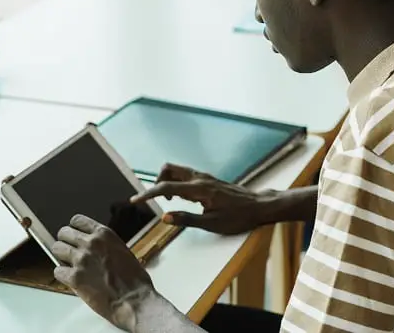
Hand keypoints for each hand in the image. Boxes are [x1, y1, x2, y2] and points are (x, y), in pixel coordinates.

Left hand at [52, 215, 153, 331]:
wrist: (133, 299)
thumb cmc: (133, 278)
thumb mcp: (122, 250)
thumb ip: (105, 244)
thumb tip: (94, 246)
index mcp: (104, 234)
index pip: (78, 220)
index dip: (74, 228)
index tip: (74, 233)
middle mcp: (91, 243)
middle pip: (64, 233)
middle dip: (64, 241)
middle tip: (68, 249)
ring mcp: (81, 260)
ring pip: (56, 248)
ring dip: (60, 256)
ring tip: (68, 263)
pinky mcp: (74, 278)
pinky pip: (57, 271)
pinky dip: (62, 275)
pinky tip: (71, 278)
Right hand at [130, 164, 272, 234]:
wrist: (259, 206)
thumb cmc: (238, 217)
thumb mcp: (212, 224)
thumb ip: (187, 219)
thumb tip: (165, 217)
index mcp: (199, 189)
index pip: (166, 187)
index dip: (148, 194)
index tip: (134, 201)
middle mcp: (200, 178)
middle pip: (169, 169)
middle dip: (157, 181)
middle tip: (156, 200)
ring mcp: (205, 177)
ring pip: (177, 170)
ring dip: (167, 181)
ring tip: (170, 203)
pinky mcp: (209, 179)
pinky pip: (186, 175)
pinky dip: (177, 183)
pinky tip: (183, 199)